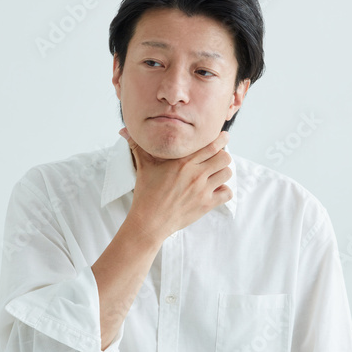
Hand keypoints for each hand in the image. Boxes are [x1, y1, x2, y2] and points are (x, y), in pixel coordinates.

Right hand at [119, 126, 232, 242]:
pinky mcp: (206, 204)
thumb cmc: (146, 193)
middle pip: (225, 157)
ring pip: (227, 173)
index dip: (221, 139)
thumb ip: (137, 146)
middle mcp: (196, 174)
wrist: (149, 221)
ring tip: (215, 174)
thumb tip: (123, 130)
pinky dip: (224, 191)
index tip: (223, 137)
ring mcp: (202, 190)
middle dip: (223, 156)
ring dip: (223, 172)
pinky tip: (215, 190)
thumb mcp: (143, 166)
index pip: (211, 145)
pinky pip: (227, 193)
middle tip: (217, 158)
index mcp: (183, 162)